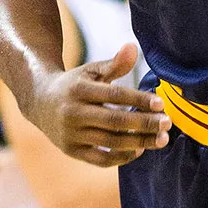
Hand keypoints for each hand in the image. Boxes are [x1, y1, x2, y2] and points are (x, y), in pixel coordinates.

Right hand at [28, 43, 169, 166]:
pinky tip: (140, 150)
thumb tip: (133, 47)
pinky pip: (100, 159)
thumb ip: (114, 63)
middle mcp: (73, 113)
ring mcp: (71, 134)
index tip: (161, 104)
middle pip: (115, 121)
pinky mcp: (71, 151)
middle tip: (167, 124)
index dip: (139, 100)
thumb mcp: (91, 71)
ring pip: (110, 142)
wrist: (39, 102)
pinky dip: (121, 157)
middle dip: (144, 124)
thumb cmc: (75, 84)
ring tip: (161, 139)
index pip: (114, 96)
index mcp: (79, 89)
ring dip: (139, 142)